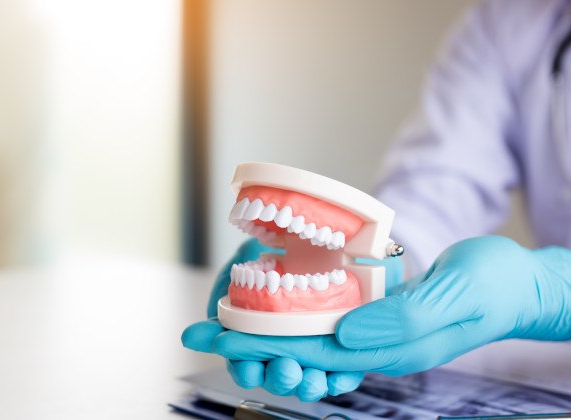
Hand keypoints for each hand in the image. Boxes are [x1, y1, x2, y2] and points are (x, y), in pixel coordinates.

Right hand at [183, 254, 402, 400]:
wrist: (297, 250)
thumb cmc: (263, 268)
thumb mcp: (240, 286)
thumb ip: (220, 317)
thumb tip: (191, 338)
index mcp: (253, 346)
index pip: (247, 369)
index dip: (247, 372)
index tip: (249, 369)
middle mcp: (280, 354)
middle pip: (278, 377)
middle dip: (282, 378)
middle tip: (286, 369)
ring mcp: (308, 353)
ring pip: (307, 378)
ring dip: (310, 382)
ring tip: (314, 377)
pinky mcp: (336, 351)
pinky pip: (339, 371)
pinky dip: (340, 377)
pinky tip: (339, 376)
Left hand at [185, 236, 570, 398]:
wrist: (518, 286)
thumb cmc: (493, 289)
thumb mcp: (458, 296)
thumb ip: (401, 319)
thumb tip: (345, 329)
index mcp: (388, 347)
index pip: (309, 349)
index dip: (258, 341)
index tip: (214, 332)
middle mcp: (375, 345)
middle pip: (299, 345)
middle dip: (247, 339)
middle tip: (199, 328)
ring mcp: (376, 330)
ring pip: (310, 334)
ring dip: (265, 329)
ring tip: (222, 318)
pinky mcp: (380, 313)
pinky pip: (329, 316)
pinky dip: (296, 311)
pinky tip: (274, 302)